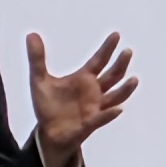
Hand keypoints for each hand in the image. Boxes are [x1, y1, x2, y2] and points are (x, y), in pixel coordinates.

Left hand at [27, 31, 135, 165]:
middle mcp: (94, 91)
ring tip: (133, 79)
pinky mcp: (90, 124)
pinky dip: (109, 114)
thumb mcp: (39, 80)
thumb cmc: (49, 105)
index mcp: (84, 78)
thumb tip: (31, 34)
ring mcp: (95, 107)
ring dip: (124, 89)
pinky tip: (118, 109)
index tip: (116, 34)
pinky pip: (102, 118)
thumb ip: (37, 59)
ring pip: (115, 97)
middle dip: (120, 64)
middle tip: (127, 51)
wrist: (48, 132)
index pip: (99, 60)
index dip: (107, 48)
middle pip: (113, 75)